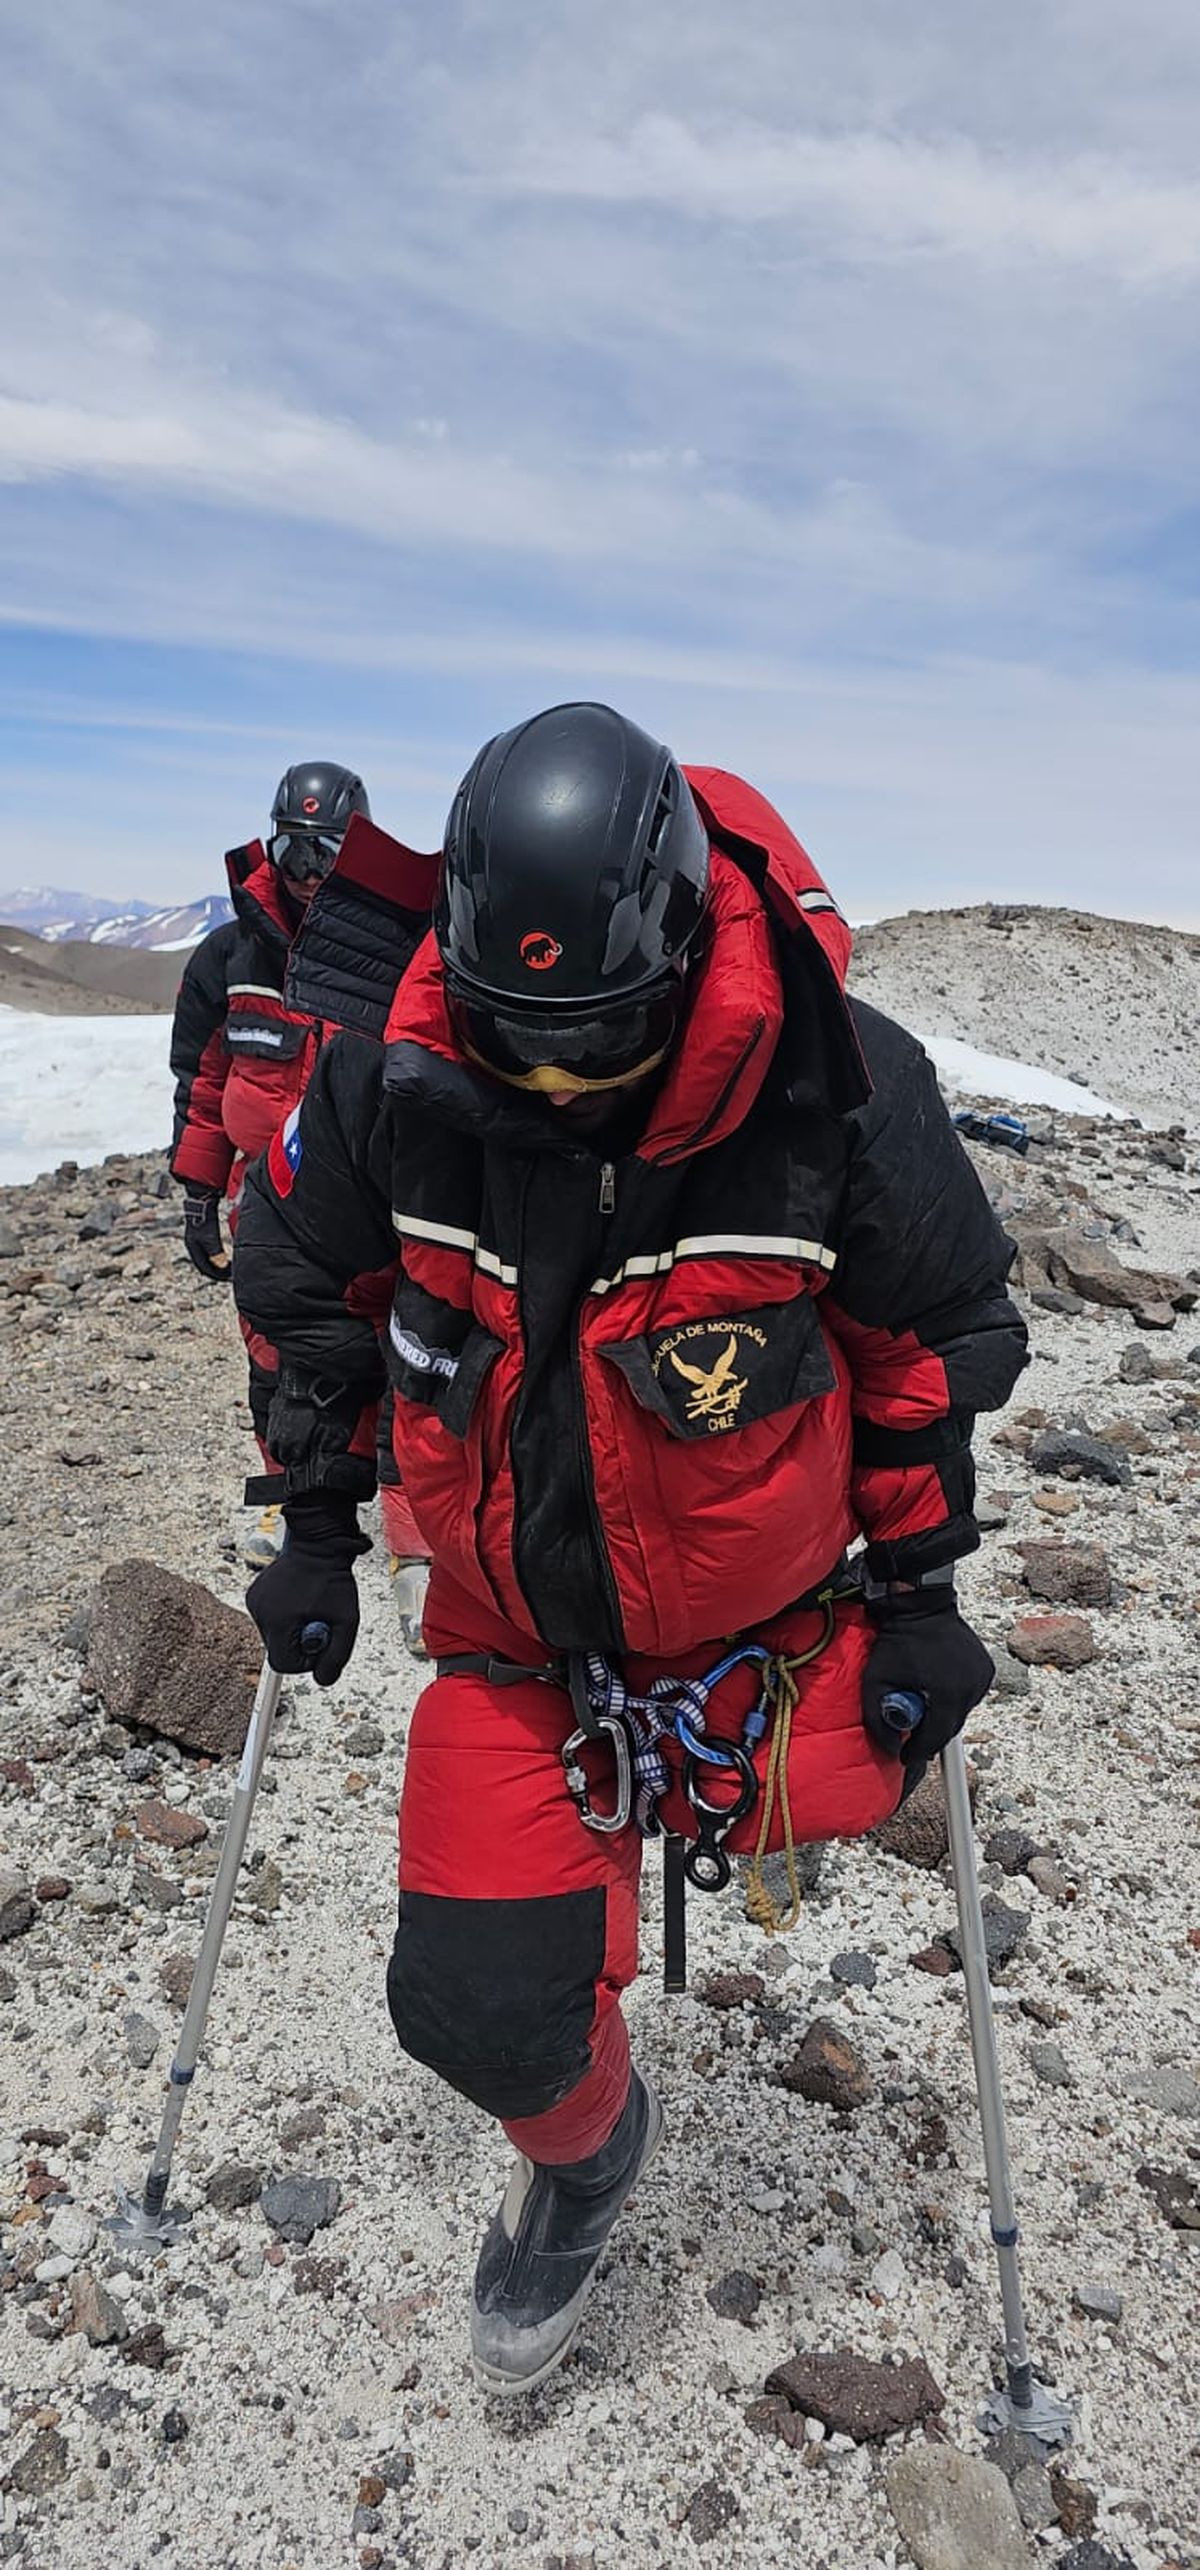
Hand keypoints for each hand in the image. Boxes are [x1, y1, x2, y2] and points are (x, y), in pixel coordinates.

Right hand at [182, 1189, 230, 1281]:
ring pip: (208, 1258)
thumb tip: (222, 1266)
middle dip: (218, 1272)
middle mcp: (193, 1245)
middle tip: (232, 1276)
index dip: (217, 1275)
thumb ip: (216, 1252)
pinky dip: (219, 1256)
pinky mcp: (202, 1233)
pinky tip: (227, 1254)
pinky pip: (211, 1250)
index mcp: (192, 1247)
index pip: (204, 1268)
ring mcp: (197, 1239)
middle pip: (205, 1265)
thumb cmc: (205, 1217)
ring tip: (231, 1267)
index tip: (230, 1278)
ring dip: (219, 1264)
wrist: (201, 1197)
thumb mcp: (210, 1237)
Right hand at [246, 1493, 369, 1684]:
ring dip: (292, 1630)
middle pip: (278, 1651)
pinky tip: (298, 1601)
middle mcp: (260, 1613)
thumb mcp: (347, 1621)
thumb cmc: (334, 1579)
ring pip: (273, 1636)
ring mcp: (254, 1602)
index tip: (321, 1640)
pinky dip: (284, 1617)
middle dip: (300, 1644)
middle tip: (318, 1621)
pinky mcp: (254, 1594)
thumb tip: (323, 1679)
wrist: (319, 1544)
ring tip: (309, 1607)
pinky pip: (269, 1620)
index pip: (284, 1664)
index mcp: (279, 1621)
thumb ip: (337, 1656)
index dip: (306, 1661)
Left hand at [861, 1588, 993, 1763]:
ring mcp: (982, 1676)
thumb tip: (890, 1748)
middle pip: (950, 1728)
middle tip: (911, 1738)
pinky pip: (969, 1697)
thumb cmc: (896, 1641)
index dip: (918, 1752)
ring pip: (961, 1713)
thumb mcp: (875, 1681)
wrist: (920, 1605)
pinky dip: (954, 1700)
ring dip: (942, 1716)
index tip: (905, 1757)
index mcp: (948, 1692)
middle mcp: (971, 1686)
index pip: (936, 1737)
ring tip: (924, 1705)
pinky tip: (938, 1689)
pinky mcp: (986, 1668)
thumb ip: (878, 1719)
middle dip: (930, 1736)